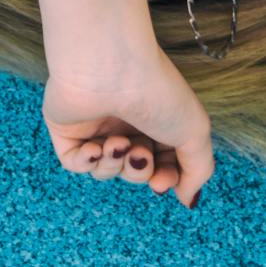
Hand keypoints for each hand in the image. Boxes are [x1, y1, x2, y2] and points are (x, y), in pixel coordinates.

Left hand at [42, 44, 214, 209]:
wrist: (110, 67)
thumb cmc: (156, 92)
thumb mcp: (194, 133)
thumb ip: (198, 171)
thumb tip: (188, 199)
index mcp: (158, 119)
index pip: (162, 164)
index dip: (163, 179)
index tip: (162, 182)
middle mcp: (128, 121)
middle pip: (134, 171)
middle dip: (139, 171)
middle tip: (139, 154)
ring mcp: (97, 125)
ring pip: (105, 170)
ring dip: (113, 166)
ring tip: (116, 143)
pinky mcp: (68, 128)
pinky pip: (75, 163)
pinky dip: (86, 163)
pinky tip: (94, 148)